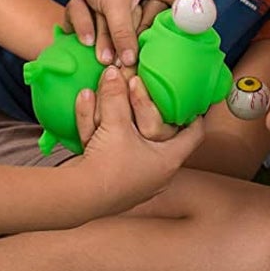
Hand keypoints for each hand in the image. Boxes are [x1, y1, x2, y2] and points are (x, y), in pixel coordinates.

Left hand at [62, 0, 182, 67]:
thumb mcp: (112, 7)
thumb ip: (123, 34)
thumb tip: (131, 62)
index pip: (183, 7)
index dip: (180, 27)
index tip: (170, 47)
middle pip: (160, 17)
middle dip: (143, 35)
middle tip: (129, 54)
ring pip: (144, 17)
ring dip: (130, 32)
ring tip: (115, 51)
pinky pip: (134, 13)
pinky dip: (124, 25)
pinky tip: (113, 38)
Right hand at [74, 66, 202, 213]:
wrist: (74, 199)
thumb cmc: (107, 165)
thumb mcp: (115, 124)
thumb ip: (116, 96)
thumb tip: (114, 71)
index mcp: (168, 160)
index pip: (194, 133)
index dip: (195, 113)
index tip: (191, 97)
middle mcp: (156, 173)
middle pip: (160, 134)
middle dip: (150, 110)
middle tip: (151, 92)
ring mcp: (135, 180)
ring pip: (132, 140)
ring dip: (120, 116)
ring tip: (110, 94)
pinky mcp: (113, 183)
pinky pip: (112, 149)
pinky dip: (101, 130)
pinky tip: (87, 103)